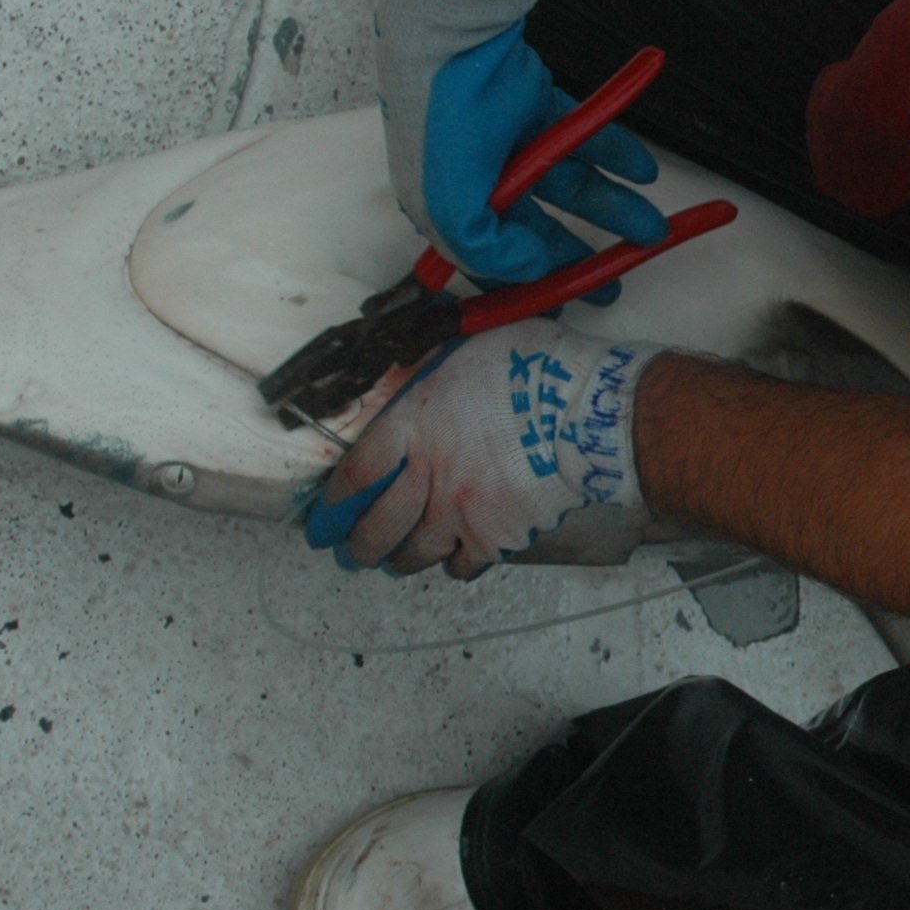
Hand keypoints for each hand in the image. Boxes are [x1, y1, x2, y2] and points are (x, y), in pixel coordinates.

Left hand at [302, 319, 660, 576]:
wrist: (584, 413)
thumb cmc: (536, 369)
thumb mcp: (467, 345)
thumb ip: (432, 364)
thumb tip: (415, 363)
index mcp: (413, 424)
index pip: (356, 474)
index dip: (334, 503)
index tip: (325, 517)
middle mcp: (428, 474)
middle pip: (375, 527)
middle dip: (357, 545)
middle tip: (350, 552)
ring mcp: (460, 511)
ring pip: (414, 552)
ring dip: (399, 559)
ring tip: (394, 561)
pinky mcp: (495, 536)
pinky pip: (462, 564)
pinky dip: (454, 563)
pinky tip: (454, 557)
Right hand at [375, 0, 666, 288]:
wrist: (453, 39)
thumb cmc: (439, 123)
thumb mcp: (451, 207)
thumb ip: (488, 250)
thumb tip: (533, 268)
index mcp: (450, 209)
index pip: (493, 260)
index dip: (531, 285)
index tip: (569, 304)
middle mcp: (480, 181)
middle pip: (539, 228)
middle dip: (579, 257)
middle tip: (617, 281)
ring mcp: (511, 143)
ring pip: (570, 186)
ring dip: (612, 208)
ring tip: (653, 230)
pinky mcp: (538, 107)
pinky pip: (585, 138)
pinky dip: (616, 153)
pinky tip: (643, 172)